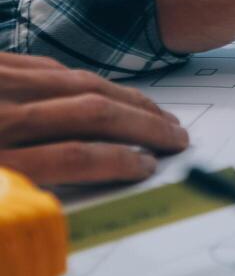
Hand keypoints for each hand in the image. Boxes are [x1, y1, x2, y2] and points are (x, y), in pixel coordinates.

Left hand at [0, 54, 187, 185]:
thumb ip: (13, 200)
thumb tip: (55, 209)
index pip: (74, 157)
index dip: (121, 161)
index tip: (147, 167)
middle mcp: (0, 117)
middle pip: (91, 114)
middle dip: (144, 125)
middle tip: (175, 136)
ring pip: (79, 83)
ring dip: (126, 98)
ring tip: (154, 112)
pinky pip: (49, 66)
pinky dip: (86, 79)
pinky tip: (102, 89)